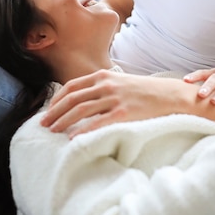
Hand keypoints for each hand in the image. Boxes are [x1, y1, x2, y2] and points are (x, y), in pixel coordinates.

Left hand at [41, 70, 195, 137]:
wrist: (170, 95)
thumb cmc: (145, 91)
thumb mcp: (121, 82)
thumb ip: (102, 87)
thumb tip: (83, 99)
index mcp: (104, 76)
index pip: (72, 86)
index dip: (56, 99)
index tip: (48, 110)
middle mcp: (107, 85)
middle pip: (72, 98)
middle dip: (54, 112)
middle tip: (43, 124)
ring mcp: (115, 98)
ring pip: (81, 110)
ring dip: (63, 121)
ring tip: (53, 132)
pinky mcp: (124, 113)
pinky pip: (98, 123)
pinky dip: (83, 131)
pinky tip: (73, 138)